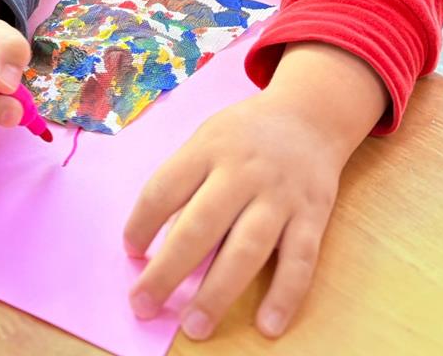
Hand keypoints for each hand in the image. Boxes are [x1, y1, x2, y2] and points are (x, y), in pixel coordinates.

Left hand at [123, 90, 343, 340]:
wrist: (309, 116)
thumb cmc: (245, 135)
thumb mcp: (208, 138)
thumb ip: (186, 179)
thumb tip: (158, 240)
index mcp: (209, 147)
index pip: (165, 187)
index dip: (141, 222)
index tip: (130, 250)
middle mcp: (243, 170)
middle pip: (201, 224)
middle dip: (168, 270)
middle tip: (143, 305)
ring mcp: (280, 194)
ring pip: (247, 247)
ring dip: (218, 291)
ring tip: (194, 327)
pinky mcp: (313, 214)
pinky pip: (300, 259)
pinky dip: (285, 295)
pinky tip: (268, 326)